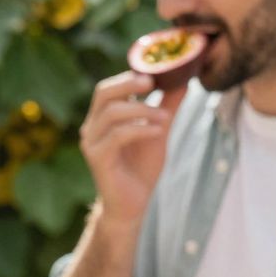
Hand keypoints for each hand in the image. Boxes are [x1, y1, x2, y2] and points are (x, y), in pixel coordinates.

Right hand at [79, 71, 186, 229]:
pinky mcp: (97, 159)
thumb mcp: (158, 131)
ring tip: (165, 117)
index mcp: (103, 117)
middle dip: (129, 83)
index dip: (130, 75)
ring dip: (142, 110)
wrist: (132, 205)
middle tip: (153, 82)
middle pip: (104, 92)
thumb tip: (183, 79)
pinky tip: (158, 131)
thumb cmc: (141, 169)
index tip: (156, 71)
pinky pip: (117, 135)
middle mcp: (93, 127)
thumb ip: (167, 106)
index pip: (110, 87)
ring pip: (112, 112)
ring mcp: (92, 143)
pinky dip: (140, 129)